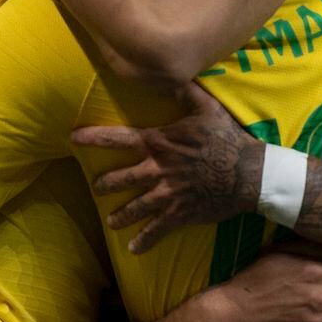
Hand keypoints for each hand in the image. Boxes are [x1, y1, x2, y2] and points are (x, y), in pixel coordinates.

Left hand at [71, 82, 263, 252]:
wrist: (247, 173)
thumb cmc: (227, 138)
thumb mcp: (207, 109)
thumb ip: (186, 91)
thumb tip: (172, 72)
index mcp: (159, 143)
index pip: (118, 138)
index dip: (93, 138)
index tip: (73, 138)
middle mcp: (156, 170)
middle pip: (119, 179)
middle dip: (104, 184)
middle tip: (97, 187)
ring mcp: (166, 195)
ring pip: (133, 208)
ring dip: (119, 216)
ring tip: (111, 221)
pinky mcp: (179, 214)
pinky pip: (156, 231)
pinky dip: (144, 241)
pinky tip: (134, 249)